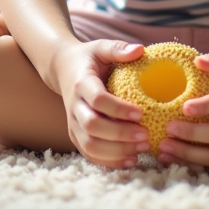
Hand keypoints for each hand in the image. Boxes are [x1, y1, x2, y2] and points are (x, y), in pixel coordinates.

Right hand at [52, 39, 149, 168]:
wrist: (63, 69)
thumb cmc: (89, 58)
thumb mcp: (102, 48)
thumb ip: (119, 49)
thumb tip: (141, 50)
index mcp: (81, 83)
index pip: (97, 100)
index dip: (119, 109)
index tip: (141, 113)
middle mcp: (74, 106)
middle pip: (93, 127)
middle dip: (120, 134)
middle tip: (146, 135)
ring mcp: (72, 123)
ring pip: (90, 145)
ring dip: (117, 151)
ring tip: (142, 149)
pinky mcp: (75, 136)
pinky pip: (89, 154)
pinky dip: (109, 161)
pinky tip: (131, 160)